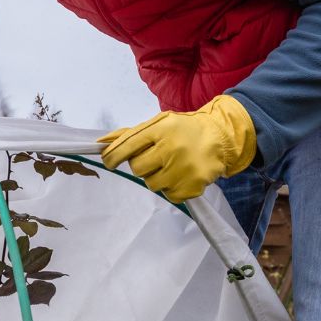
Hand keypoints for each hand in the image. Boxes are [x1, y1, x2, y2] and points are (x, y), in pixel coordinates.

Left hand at [98, 95, 256, 202]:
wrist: (220, 137)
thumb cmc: (183, 131)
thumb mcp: (158, 124)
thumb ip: (129, 135)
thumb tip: (100, 143)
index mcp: (161, 129)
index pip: (127, 145)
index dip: (113, 156)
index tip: (109, 161)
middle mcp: (172, 147)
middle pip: (137, 168)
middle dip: (142, 164)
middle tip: (155, 158)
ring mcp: (184, 168)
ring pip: (151, 184)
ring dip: (156, 177)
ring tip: (171, 165)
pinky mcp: (193, 185)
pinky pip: (169, 196)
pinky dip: (172, 188)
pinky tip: (181, 175)